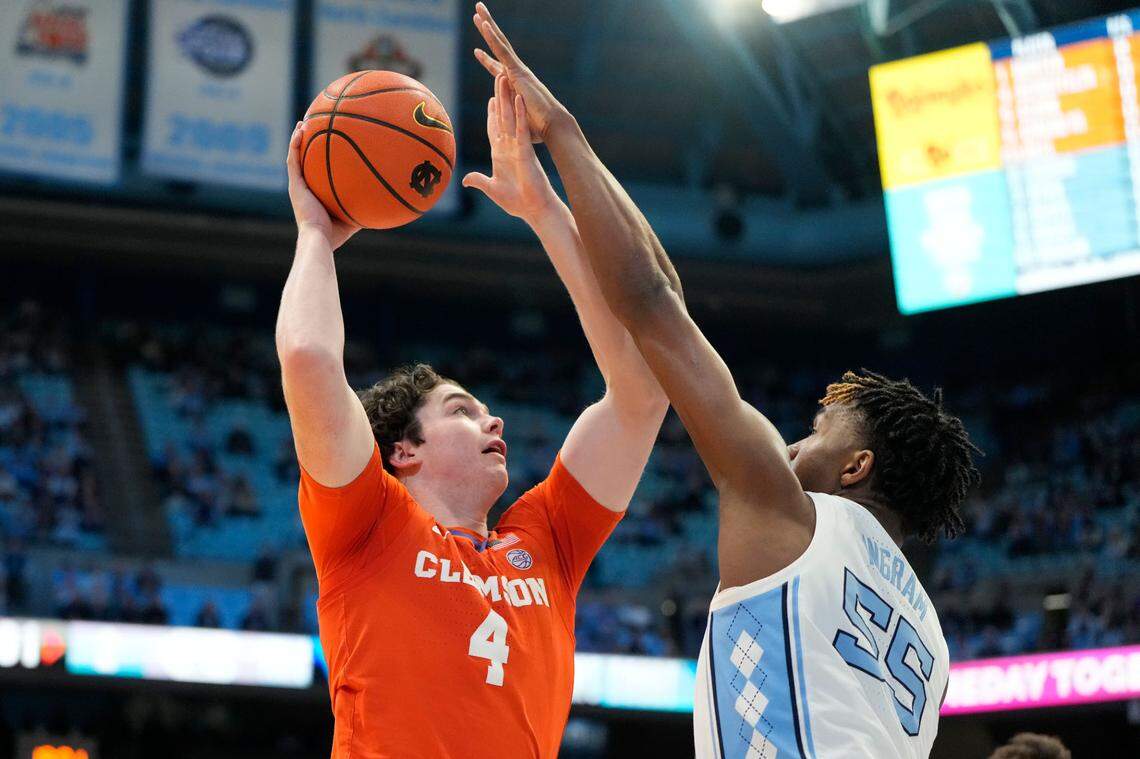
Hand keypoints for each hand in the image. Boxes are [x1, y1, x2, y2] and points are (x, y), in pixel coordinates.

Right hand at [286, 122, 359, 249]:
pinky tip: (300, 130)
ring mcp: (298, 186)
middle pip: (306, 161)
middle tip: (315, 127)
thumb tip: (386, 199)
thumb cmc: (338, 234)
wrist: (321, 239)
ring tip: (304, 122)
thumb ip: (366, 205)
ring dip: (298, 139)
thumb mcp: (355, 215)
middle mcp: (305, 187)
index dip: (321, 158)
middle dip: (309, 144)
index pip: (317, 172)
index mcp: (316, 193)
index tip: (329, 144)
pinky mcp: (294, 185)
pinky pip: (293, 160)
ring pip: (295, 157)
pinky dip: (295, 145)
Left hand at [462, 77, 560, 221]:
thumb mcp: (493, 189)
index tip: (491, 100)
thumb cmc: (517, 201)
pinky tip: (518, 98)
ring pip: (510, 116)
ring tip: (505, 78)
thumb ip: (479, 181)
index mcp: (501, 154)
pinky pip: (521, 128)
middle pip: (502, 116)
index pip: (494, 129)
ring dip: (507, 97)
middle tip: (498, 78)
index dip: (492, 114)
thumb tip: (465, 180)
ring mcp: (518, 146)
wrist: (534, 209)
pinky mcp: (526, 150)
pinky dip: (519, 114)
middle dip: (499, 97)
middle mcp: (509, 146)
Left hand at [472, 2, 570, 142]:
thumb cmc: (539, 130)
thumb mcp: (518, 125)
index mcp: (515, 84)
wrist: (551, 126)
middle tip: (478, 14)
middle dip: (488, 30)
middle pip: (498, 47)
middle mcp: (516, 73)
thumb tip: (506, 136)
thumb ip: (511, 123)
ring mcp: (516, 70)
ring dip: (488, 24)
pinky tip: (483, 23)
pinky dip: (492, 36)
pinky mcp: (516, 71)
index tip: (476, 51)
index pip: (497, 68)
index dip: (486, 59)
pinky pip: (501, 50)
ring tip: (478, 8)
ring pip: (499, 42)